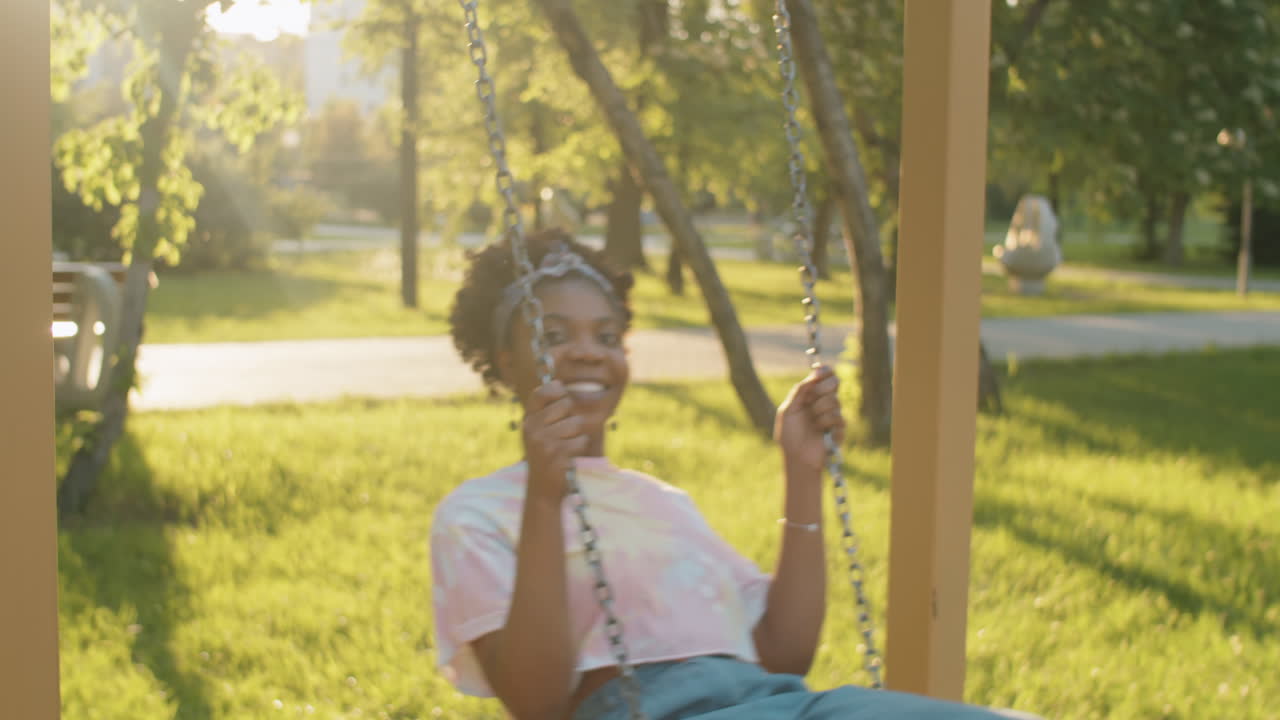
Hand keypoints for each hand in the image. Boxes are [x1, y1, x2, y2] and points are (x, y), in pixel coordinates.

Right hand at [522, 381, 587, 500]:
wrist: (542, 489)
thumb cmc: (546, 455)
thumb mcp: (539, 431)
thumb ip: (547, 409)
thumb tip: (558, 382)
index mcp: (528, 420)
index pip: (541, 392)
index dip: (556, 390)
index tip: (561, 396)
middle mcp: (532, 428)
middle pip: (566, 405)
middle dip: (572, 417)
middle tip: (562, 435)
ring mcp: (543, 441)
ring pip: (576, 423)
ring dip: (577, 435)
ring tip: (565, 447)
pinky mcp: (557, 454)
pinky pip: (581, 440)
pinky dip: (579, 448)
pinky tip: (568, 457)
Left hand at [775, 365, 844, 474]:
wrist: (796, 457)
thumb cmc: (790, 435)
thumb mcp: (788, 409)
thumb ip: (800, 390)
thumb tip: (814, 373)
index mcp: (811, 395)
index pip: (825, 376)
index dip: (825, 371)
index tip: (820, 372)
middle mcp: (824, 402)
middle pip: (835, 382)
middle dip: (823, 388)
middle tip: (812, 399)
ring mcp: (833, 414)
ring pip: (834, 400)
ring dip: (819, 410)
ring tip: (812, 423)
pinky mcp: (840, 428)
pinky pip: (837, 416)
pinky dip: (825, 422)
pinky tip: (819, 431)